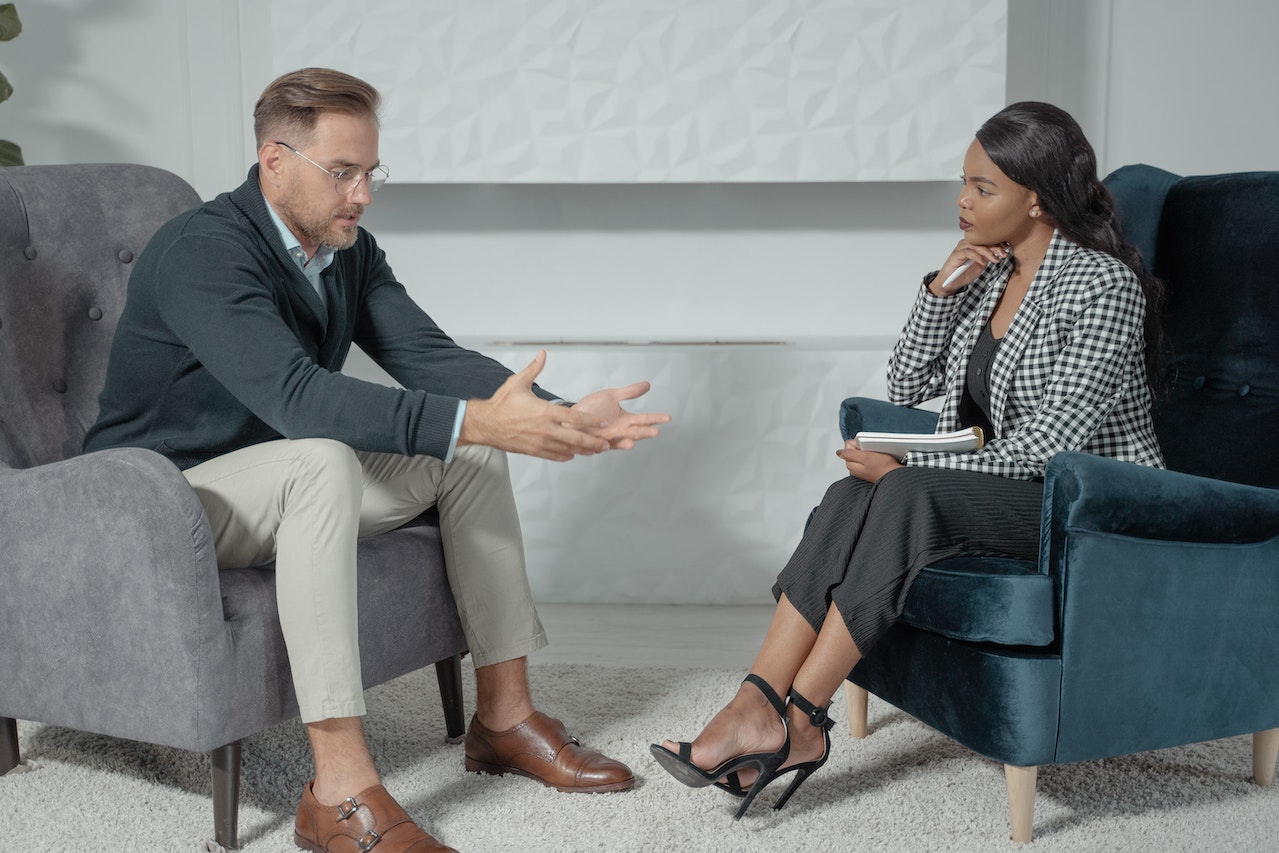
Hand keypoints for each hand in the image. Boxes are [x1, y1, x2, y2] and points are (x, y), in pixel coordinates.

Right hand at [460, 350, 610, 460]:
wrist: (485, 424)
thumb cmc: (501, 404)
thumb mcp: (518, 382)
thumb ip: (534, 368)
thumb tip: (542, 353)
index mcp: (545, 411)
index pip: (574, 417)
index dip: (591, 421)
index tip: (603, 422)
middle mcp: (545, 429)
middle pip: (576, 438)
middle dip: (593, 441)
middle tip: (606, 443)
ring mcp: (540, 442)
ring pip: (567, 449)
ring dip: (583, 451)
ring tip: (595, 451)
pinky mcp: (533, 451)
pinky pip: (554, 456)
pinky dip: (565, 456)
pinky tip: (572, 455)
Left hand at [570, 381, 671, 448]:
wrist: (572, 415)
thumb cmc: (592, 408)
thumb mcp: (612, 395)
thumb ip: (629, 392)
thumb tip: (647, 384)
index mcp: (625, 420)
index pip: (644, 419)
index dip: (655, 418)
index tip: (668, 417)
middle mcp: (618, 431)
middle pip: (634, 433)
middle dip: (644, 433)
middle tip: (655, 432)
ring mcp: (606, 438)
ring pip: (618, 442)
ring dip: (625, 443)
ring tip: (632, 443)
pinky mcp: (593, 443)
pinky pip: (598, 446)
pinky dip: (602, 447)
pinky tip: (607, 445)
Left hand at [836, 439, 903, 482]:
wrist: (895, 476)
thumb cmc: (883, 467)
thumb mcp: (865, 457)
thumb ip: (850, 454)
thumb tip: (838, 452)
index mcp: (850, 465)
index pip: (848, 446)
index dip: (858, 443)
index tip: (866, 446)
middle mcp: (854, 469)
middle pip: (854, 450)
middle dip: (862, 447)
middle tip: (872, 451)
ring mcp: (861, 470)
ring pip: (861, 454)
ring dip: (867, 451)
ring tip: (876, 455)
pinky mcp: (869, 470)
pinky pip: (867, 459)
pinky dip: (871, 456)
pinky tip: (878, 458)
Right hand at [928, 239, 1011, 295]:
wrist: (950, 282)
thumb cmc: (963, 273)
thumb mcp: (980, 264)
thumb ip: (987, 257)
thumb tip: (1000, 252)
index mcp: (972, 245)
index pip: (986, 240)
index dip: (997, 243)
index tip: (1006, 248)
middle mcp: (966, 244)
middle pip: (982, 241)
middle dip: (995, 247)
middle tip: (1003, 254)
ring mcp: (960, 248)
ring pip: (976, 245)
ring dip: (987, 252)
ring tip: (995, 259)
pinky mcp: (956, 254)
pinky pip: (968, 252)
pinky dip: (977, 256)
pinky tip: (983, 262)